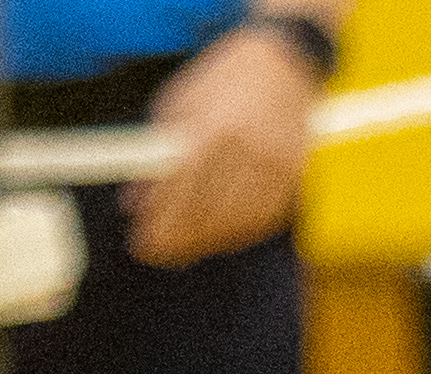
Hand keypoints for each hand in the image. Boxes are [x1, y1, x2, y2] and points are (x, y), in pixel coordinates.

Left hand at [125, 17, 320, 268]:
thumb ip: (157, 152)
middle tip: (158, 254)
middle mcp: (246, 151)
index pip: (179, 191)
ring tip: (185, 248)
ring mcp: (275, 168)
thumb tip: (136, 201)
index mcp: (213, 128)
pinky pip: (261, 221)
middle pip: (206, 214)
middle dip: (178, 241)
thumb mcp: (180, 103)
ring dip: (206, 242)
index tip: (142, 243)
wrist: (286, 62)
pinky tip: (218, 236)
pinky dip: (237, 234)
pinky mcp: (294, 178)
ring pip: (234, 224)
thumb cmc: (226, 79)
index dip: (159, 224)